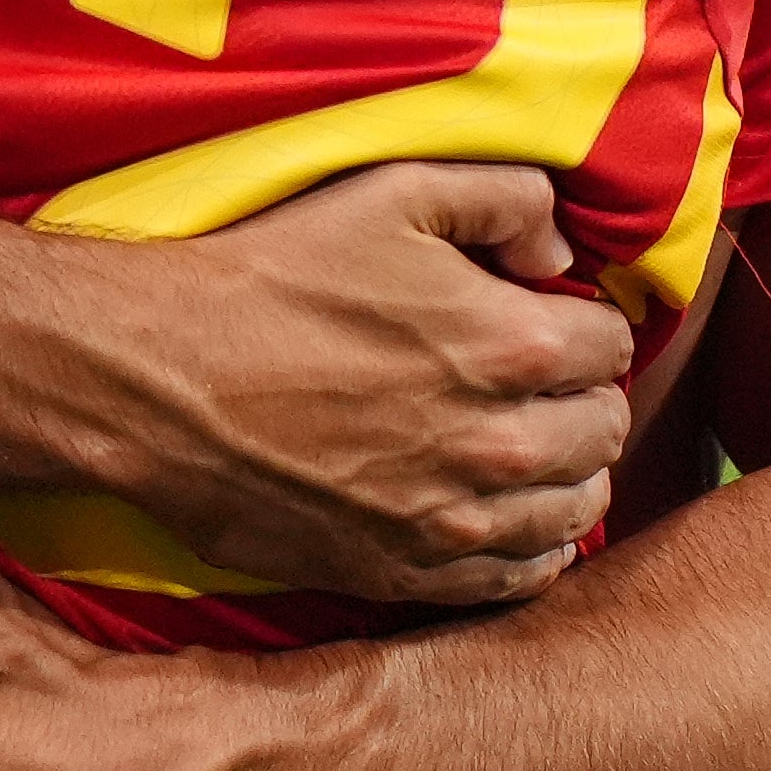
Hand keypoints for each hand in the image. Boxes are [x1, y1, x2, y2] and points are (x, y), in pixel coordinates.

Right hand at [85, 160, 636, 604]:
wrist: (160, 381)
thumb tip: (560, 247)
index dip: (578, 323)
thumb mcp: (391, 192)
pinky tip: (499, 511)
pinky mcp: (407, 573)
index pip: (611, 344)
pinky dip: (529, 546)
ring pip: (577, 509)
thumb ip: (504, 198)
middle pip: (605, 431)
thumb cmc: (271, 277)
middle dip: (579, 397)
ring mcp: (456, 521)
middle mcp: (501, 445)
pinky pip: (521, 578)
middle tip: (531, 380)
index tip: (540, 318)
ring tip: (521, 444)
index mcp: (511, 344)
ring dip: (564, 473)